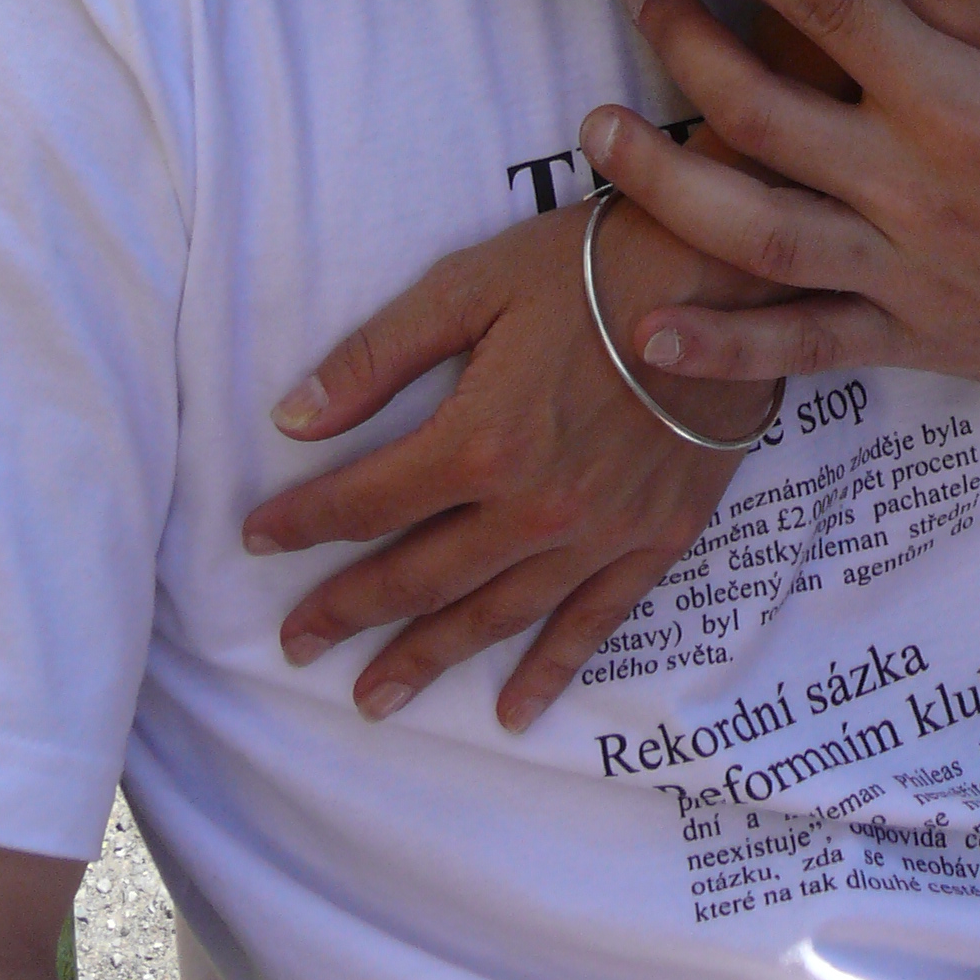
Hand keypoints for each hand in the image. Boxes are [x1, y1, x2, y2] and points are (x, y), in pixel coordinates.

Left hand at [243, 196, 778, 728]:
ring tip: (372, 698)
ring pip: (493, 616)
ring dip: (427, 659)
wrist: (722, 274)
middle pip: (418, 576)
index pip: (366, 502)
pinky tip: (515, 712)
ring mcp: (596, 534)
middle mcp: (530, 508)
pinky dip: (551, 671)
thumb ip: (377, 356)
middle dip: (348, 611)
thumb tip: (292, 418)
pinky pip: (592, 623)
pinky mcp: (654, 539)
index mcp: (478, 441)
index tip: (257, 540)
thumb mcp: (470, 285)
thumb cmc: (588, 267)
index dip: (304, 523)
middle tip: (296, 644)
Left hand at [585, 0, 979, 454]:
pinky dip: (720, 345)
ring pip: (750, 230)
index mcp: (972, 105)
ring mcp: (909, 275)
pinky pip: (800, 349)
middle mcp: (919, 191)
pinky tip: (646, 324)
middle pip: (761, 108)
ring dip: (661, 178)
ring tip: (594, 130)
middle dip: (681, 42)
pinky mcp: (917, 341)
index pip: (832, 4)